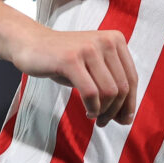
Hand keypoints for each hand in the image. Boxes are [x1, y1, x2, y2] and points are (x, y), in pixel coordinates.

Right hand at [10, 25, 137, 126]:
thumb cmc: (64, 60)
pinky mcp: (71, 59)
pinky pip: (91, 93)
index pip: (132, 78)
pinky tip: (88, 112)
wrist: (31, 43)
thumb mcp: (93, 67)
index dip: (131, 103)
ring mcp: (88, 49)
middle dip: (116, 111)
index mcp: (116, 39)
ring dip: (104, 111)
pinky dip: (93, 108)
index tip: (124, 120)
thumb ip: (112, 85)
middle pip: (123, 87)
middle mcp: (106, 41)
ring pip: (109, 92)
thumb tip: (127, 118)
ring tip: (95, 117)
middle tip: (105, 122)